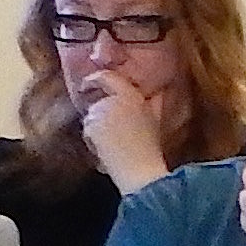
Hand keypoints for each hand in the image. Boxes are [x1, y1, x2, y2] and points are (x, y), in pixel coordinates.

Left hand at [77, 70, 172, 190]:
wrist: (138, 167)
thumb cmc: (150, 147)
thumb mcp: (156, 120)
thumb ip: (154, 103)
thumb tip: (157, 94)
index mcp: (130, 95)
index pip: (106, 77)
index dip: (95, 79)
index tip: (88, 83)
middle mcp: (112, 100)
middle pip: (97, 102)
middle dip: (101, 114)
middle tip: (113, 129)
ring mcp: (99, 113)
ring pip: (92, 118)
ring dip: (98, 128)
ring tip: (114, 142)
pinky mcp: (90, 127)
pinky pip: (88, 132)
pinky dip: (93, 141)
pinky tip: (106, 150)